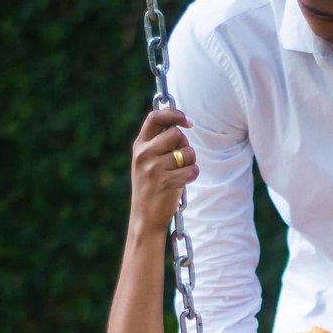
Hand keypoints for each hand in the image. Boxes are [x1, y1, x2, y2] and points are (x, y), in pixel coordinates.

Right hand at [130, 104, 198, 233]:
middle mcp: (144, 154)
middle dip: (185, 145)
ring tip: (179, 174)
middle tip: (180, 160)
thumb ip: (157, 143)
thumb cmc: (151, 188)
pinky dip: (193, 175)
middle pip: (177, 134)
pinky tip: (183, 182)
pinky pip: (192, 169)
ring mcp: (154, 168)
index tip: (188, 121)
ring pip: (188, 152)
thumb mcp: (146, 162)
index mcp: (139, 146)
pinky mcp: (166, 182)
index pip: (155, 117)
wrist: (144, 218)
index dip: (174, 114)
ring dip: (190, 162)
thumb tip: (179, 124)